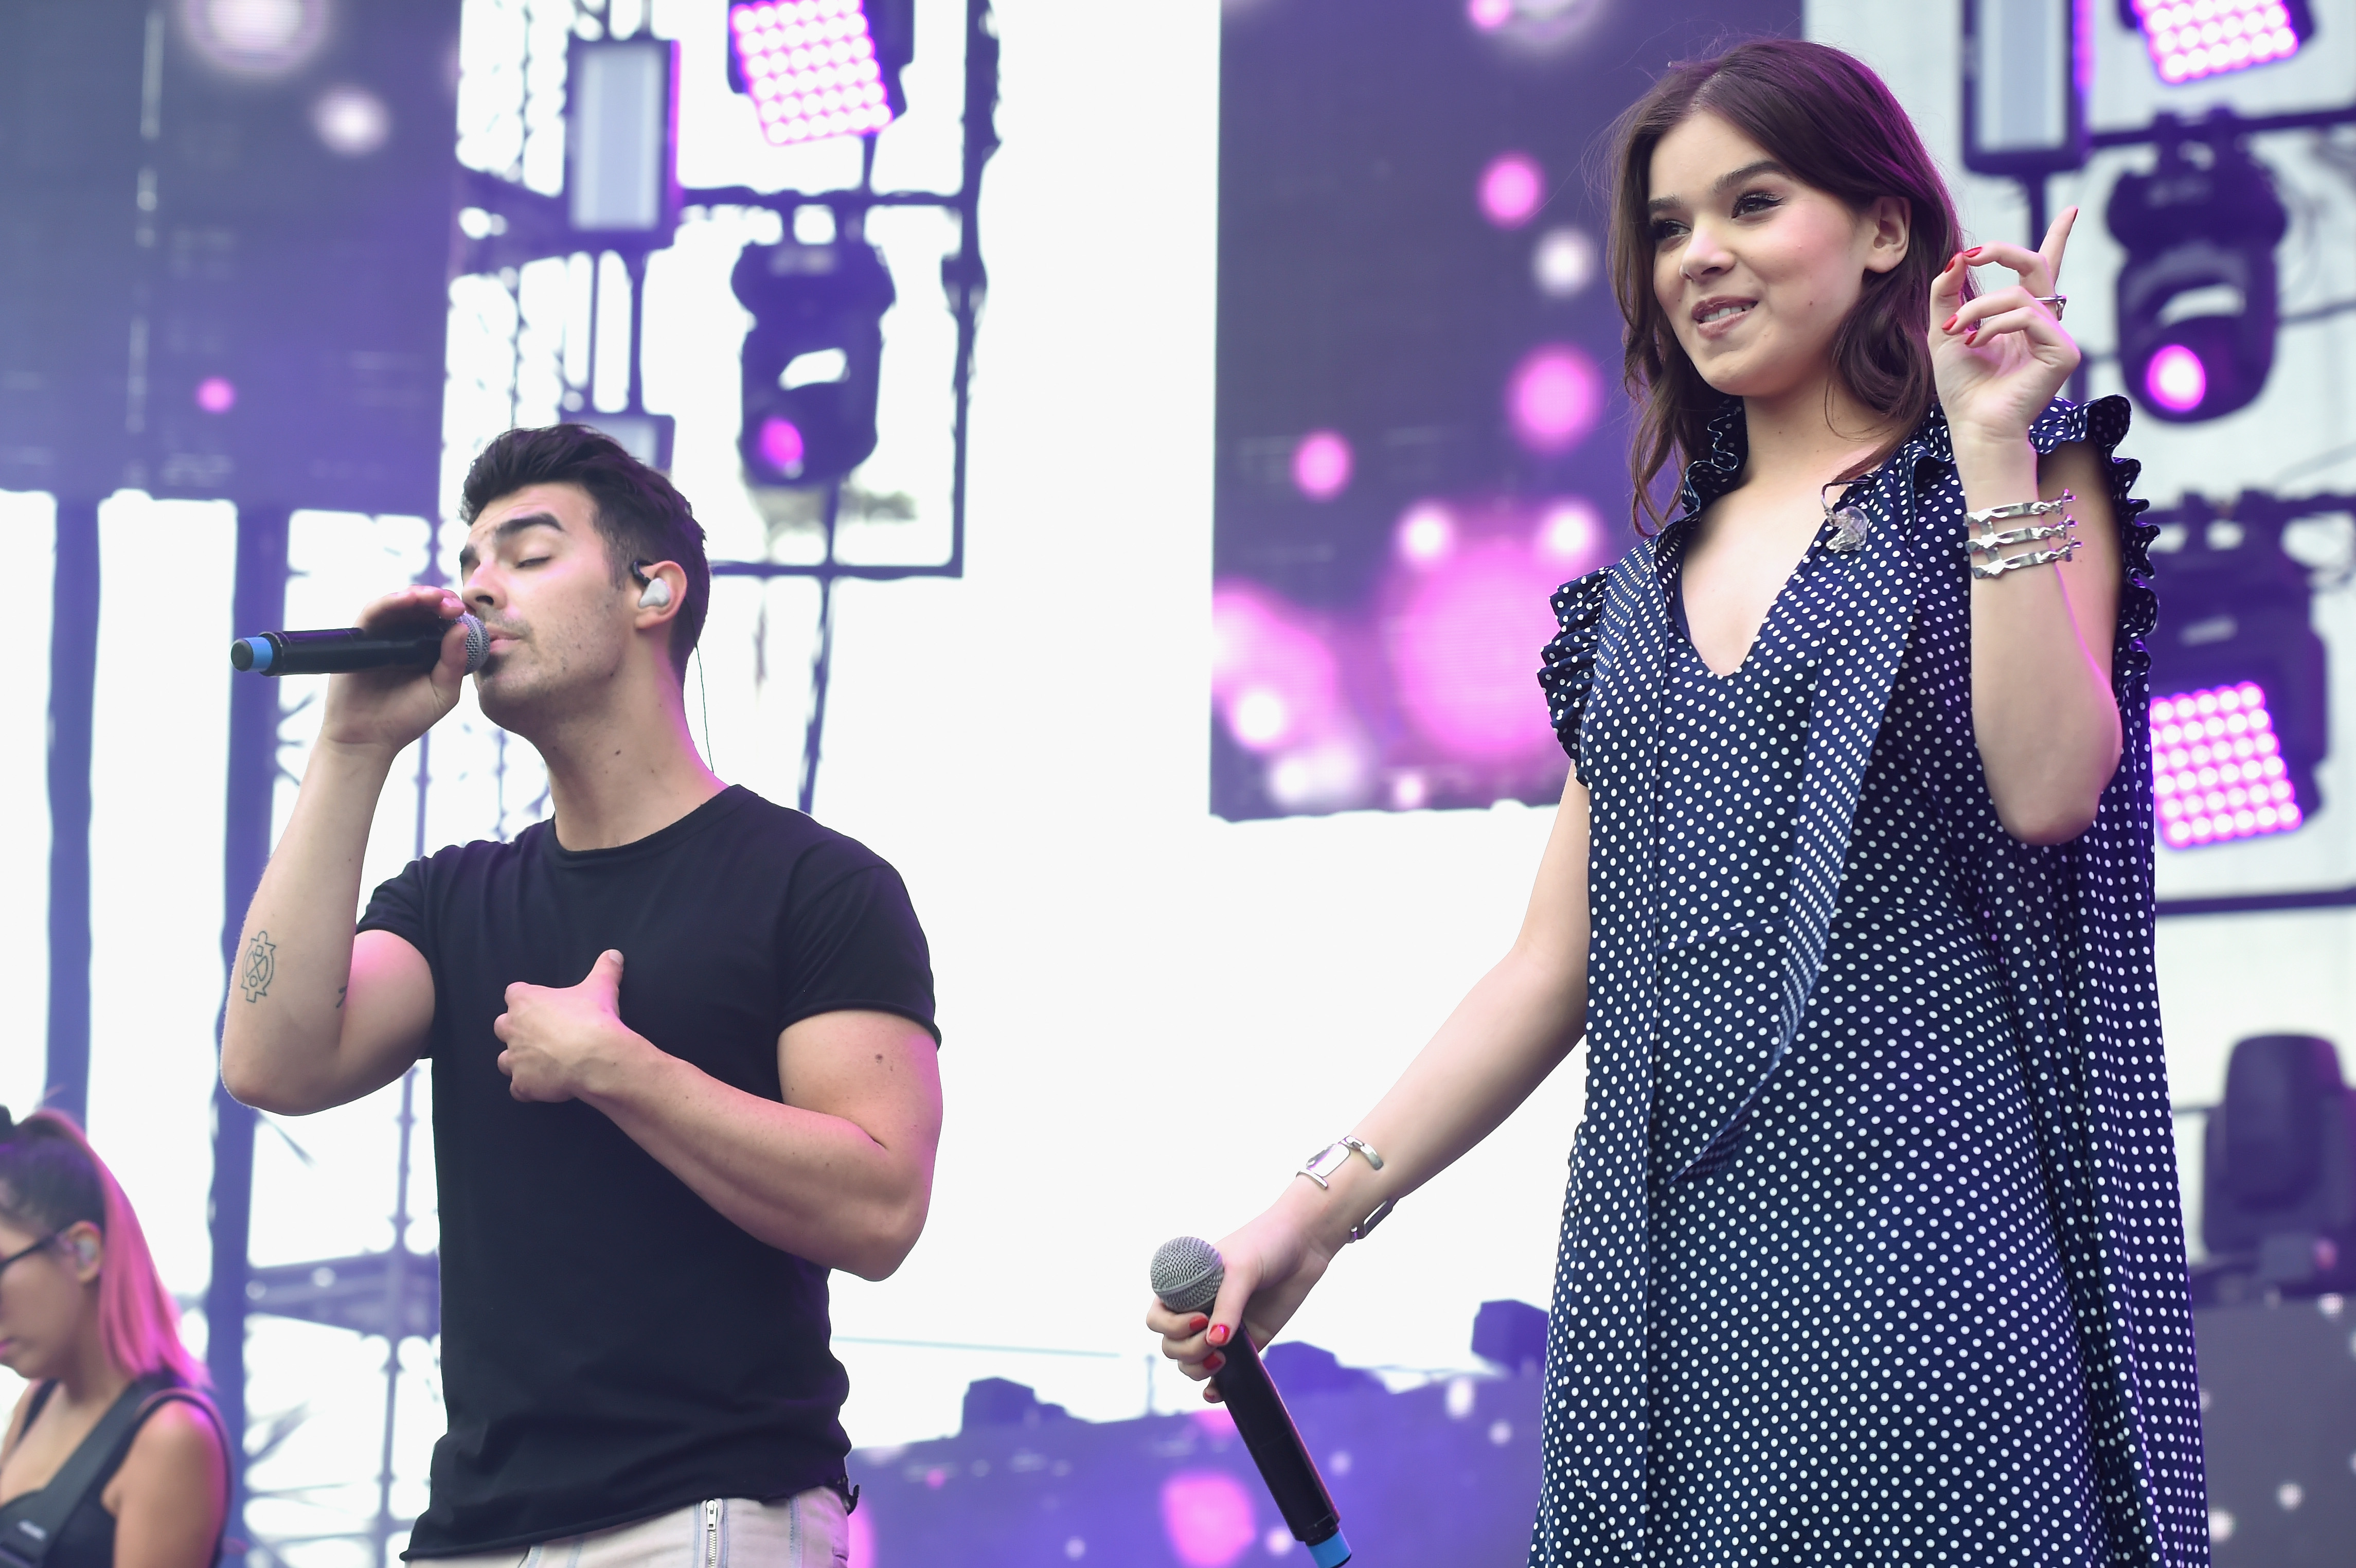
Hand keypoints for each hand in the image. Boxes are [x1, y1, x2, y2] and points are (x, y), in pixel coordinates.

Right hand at [316, 585, 476, 754]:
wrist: (367, 740)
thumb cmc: (406, 719)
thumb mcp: (441, 693)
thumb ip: (454, 664)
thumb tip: (462, 629)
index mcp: (427, 648)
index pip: (441, 620)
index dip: (453, 611)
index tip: (465, 612)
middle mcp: (403, 637)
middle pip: (421, 607)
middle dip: (438, 599)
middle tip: (453, 604)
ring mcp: (381, 636)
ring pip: (398, 605)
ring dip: (416, 595)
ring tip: (432, 597)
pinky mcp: (360, 638)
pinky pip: (373, 613)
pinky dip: (389, 602)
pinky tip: (405, 600)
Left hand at [494, 951, 647, 1102]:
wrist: (594, 1057)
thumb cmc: (593, 1018)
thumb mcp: (601, 987)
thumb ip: (605, 969)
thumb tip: (614, 954)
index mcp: (525, 1001)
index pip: (513, 993)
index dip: (526, 998)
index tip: (540, 1004)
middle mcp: (513, 1028)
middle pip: (502, 1026)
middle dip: (516, 1030)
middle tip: (540, 1034)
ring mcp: (515, 1058)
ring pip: (504, 1060)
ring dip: (518, 1060)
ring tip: (540, 1062)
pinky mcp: (523, 1084)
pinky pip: (517, 1089)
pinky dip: (527, 1088)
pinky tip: (543, 1086)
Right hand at [1144, 1192, 1334, 1403]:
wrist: (1304, 1244)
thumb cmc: (1265, 1244)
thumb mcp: (1241, 1269)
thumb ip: (1228, 1306)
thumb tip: (1216, 1343)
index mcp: (1186, 1286)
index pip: (1157, 1318)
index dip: (1170, 1327)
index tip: (1199, 1320)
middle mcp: (1199, 1308)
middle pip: (1171, 1346)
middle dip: (1187, 1351)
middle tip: (1216, 1342)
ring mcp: (1221, 1328)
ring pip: (1191, 1362)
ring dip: (1197, 1369)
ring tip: (1222, 1360)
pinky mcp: (1247, 1342)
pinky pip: (1223, 1372)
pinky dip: (1215, 1387)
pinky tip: (1216, 1392)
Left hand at [1930, 208, 2081, 451]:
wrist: (1972, 425)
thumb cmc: (1961, 386)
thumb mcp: (1945, 330)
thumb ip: (1948, 293)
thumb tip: (1957, 257)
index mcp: (2021, 317)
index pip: (2043, 269)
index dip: (2058, 238)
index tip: (2071, 211)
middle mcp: (2044, 322)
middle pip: (2036, 266)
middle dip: (2002, 252)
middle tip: (1970, 255)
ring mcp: (2057, 337)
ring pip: (2020, 295)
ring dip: (1979, 308)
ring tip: (1958, 331)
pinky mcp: (2065, 353)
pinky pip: (2029, 318)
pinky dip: (1996, 326)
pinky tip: (1978, 344)